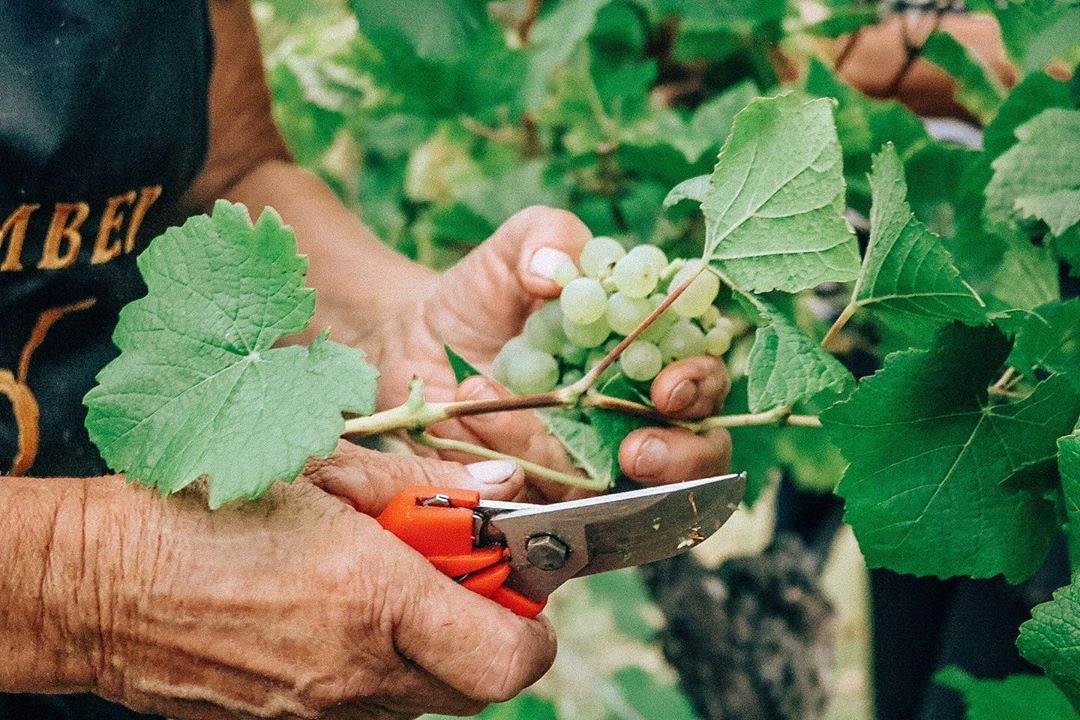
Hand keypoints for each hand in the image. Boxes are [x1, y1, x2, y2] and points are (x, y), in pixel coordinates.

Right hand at [84, 445, 554, 719]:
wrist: (98, 585)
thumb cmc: (204, 510)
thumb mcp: (321, 471)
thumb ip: (421, 486)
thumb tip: (500, 494)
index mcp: (375, 600)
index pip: (510, 657)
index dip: (533, 623)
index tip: (519, 576)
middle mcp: (358, 674)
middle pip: (481, 686)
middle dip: (490, 630)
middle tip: (458, 573)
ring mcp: (322, 714)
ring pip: (428, 699)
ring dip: (436, 649)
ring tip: (388, 588)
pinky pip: (372, 709)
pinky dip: (383, 668)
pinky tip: (341, 617)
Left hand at [371, 206, 731, 501]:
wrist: (414, 340)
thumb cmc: (484, 293)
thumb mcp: (514, 250)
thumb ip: (544, 238)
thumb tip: (556, 272)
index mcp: (649, 358)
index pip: (706, 384)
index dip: (703, 390)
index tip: (669, 389)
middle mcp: (631, 419)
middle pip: (695, 463)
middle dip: (679, 465)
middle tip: (637, 454)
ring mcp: (588, 468)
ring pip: (619, 500)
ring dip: (570, 470)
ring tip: (511, 422)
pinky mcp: (539, 496)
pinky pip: (541, 505)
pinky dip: (507, 465)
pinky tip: (471, 410)